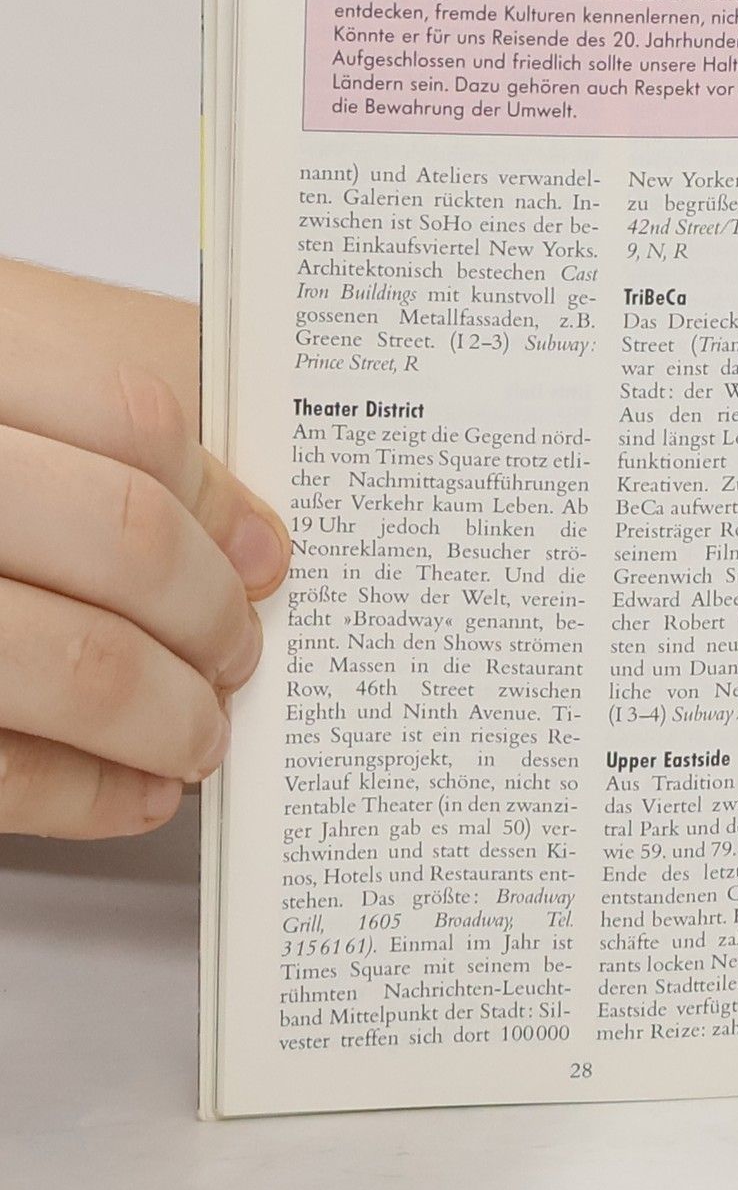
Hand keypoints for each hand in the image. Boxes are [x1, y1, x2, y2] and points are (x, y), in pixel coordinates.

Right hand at [0, 261, 290, 837]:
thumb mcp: (1, 398)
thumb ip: (104, 442)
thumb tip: (249, 543)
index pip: (129, 416)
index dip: (216, 500)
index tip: (260, 554)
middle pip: (123, 533)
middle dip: (210, 610)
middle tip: (236, 647)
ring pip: (79, 659)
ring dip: (170, 713)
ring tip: (196, 731)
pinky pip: (5, 769)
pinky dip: (93, 791)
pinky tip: (135, 789)